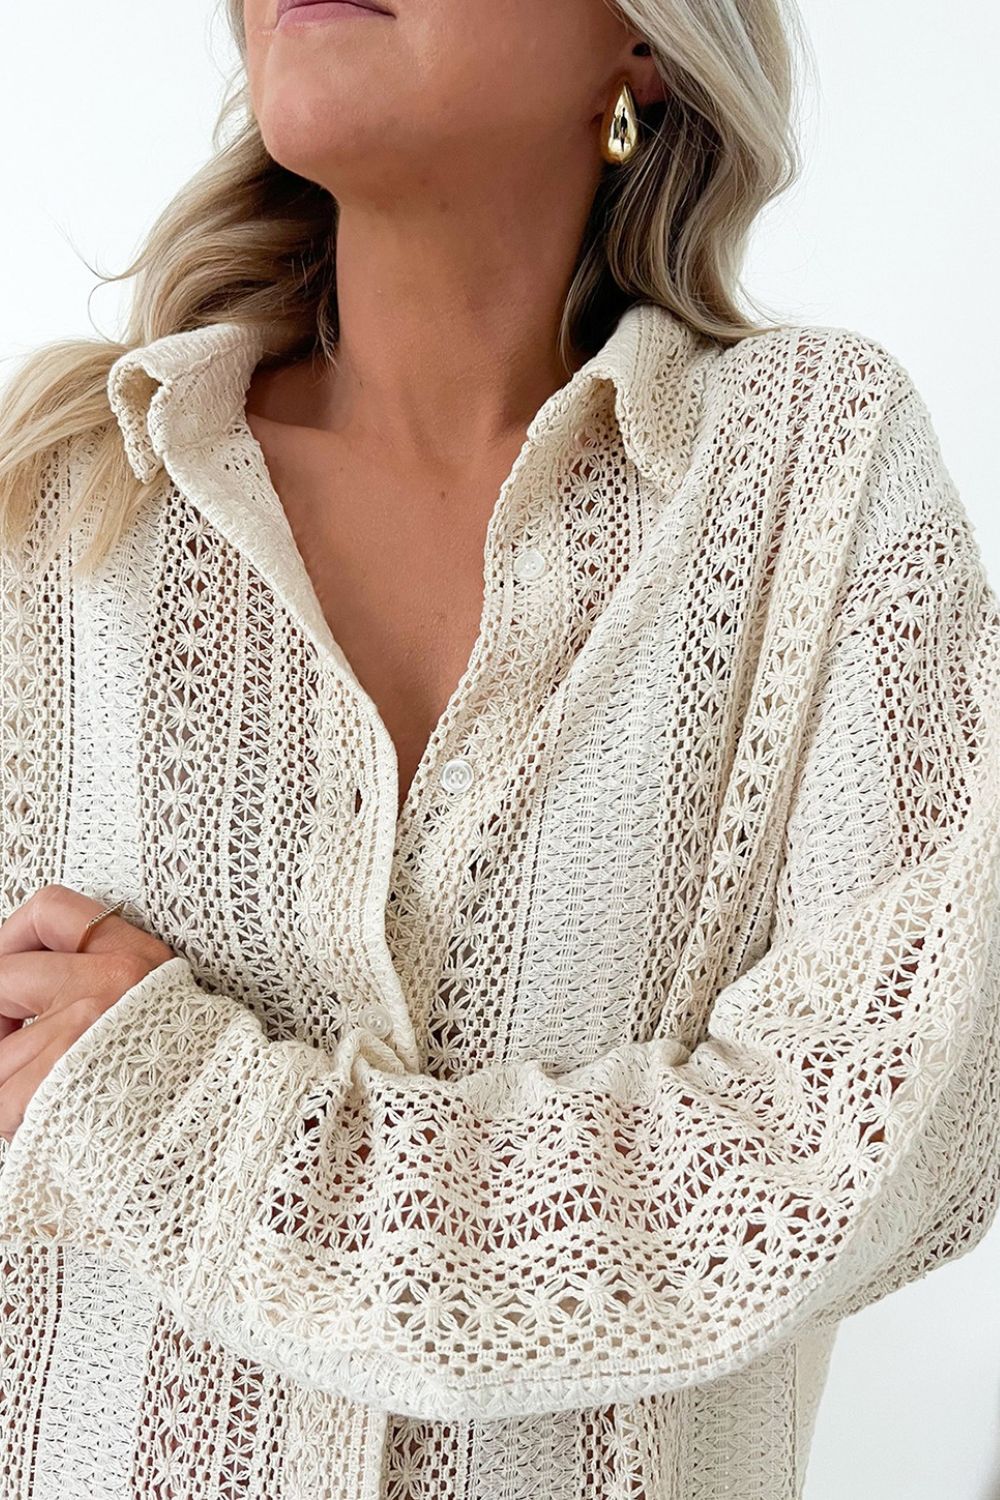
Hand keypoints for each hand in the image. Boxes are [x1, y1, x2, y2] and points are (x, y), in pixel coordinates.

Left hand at [0, 884, 175, 1141]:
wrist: (217, 1135)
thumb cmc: (180, 1081)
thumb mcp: (154, 1005)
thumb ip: (95, 977)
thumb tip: (14, 975)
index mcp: (136, 960)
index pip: (51, 909)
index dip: (13, 937)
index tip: (10, 965)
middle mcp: (111, 984)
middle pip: (3, 974)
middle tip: (14, 1041)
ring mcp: (80, 1032)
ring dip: (12, 1080)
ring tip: (53, 1097)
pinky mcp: (54, 1084)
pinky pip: (1, 1096)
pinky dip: (14, 1116)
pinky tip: (52, 1120)